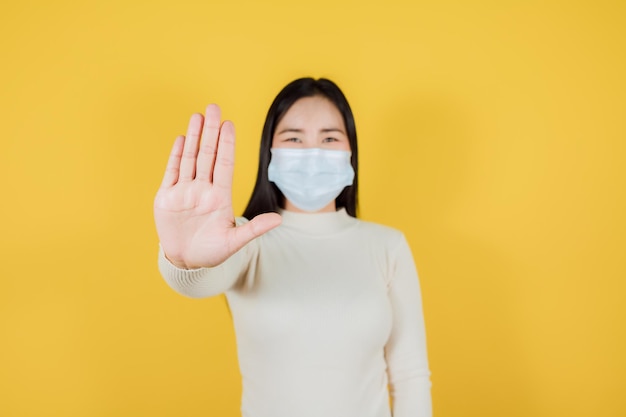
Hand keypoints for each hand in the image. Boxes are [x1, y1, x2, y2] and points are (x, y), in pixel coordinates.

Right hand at [154, 104, 281, 268]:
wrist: (186, 262)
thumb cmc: (212, 252)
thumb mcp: (234, 242)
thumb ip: (254, 229)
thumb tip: (279, 220)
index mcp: (220, 197)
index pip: (224, 164)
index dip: (226, 144)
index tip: (229, 124)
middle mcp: (203, 189)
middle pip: (207, 154)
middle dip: (210, 131)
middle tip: (214, 107)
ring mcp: (185, 191)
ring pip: (190, 158)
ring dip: (193, 136)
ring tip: (197, 115)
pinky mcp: (167, 197)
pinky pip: (172, 172)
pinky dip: (175, 155)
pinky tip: (180, 138)